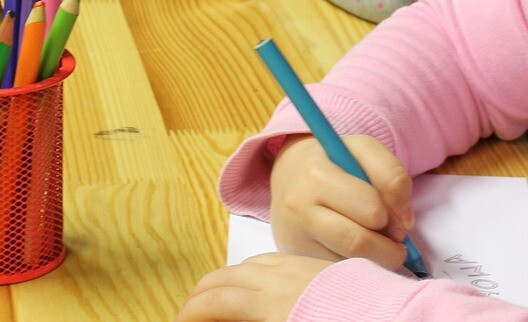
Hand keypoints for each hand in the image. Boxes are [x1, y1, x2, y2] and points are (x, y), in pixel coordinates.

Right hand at [176, 253, 331, 320]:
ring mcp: (298, 271)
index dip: (192, 312)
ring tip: (216, 295)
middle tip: (190, 309)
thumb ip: (252, 319)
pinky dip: (252, 271)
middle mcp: (277, 281)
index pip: (215, 303)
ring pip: (248, 266)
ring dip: (225, 280)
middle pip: (225, 279)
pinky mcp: (318, 269)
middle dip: (201, 294)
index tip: (179, 321)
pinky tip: (257, 281)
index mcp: (268, 304)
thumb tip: (226, 317)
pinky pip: (273, 262)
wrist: (398, 319)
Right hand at [270, 134, 414, 269]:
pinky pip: (341, 272)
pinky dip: (358, 266)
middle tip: (390, 234)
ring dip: (377, 259)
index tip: (397, 212)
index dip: (396, 212)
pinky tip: (354, 249)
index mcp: (315, 176)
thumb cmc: (333, 163)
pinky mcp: (298, 258)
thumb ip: (392, 174)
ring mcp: (295, 237)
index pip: (372, 208)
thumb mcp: (362, 150)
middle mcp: (299, 208)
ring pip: (352, 263)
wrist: (288, 176)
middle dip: (388, 243)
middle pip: (360, 243)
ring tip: (376, 242)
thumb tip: (404, 222)